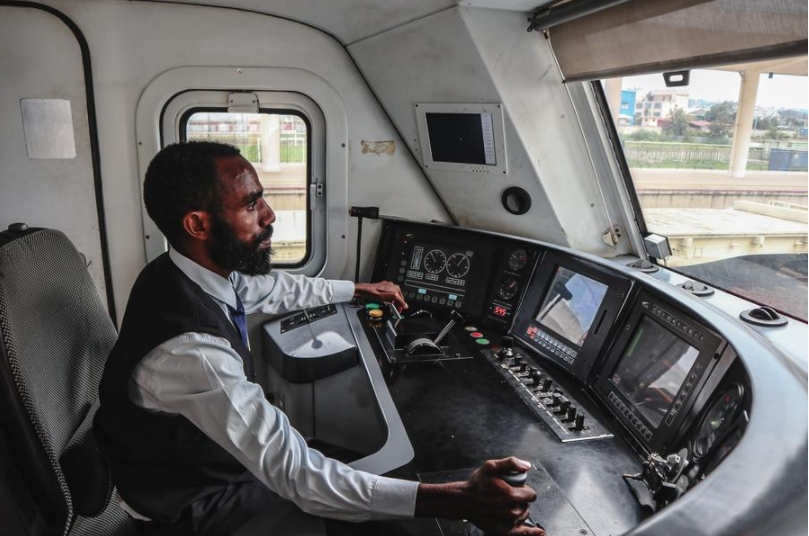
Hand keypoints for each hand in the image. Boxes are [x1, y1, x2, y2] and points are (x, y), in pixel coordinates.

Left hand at [354, 281, 407, 311]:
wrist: (366, 290)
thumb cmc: (376, 293)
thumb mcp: (390, 297)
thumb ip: (399, 301)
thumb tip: (405, 305)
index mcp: (396, 288)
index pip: (402, 298)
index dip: (401, 306)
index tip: (399, 311)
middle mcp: (392, 286)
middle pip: (398, 298)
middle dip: (397, 304)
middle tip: (395, 310)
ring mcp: (387, 287)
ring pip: (393, 297)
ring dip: (393, 303)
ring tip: (390, 307)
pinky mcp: (382, 288)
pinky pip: (388, 295)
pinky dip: (388, 300)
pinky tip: (386, 302)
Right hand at [415, 457, 543, 535]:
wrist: (463, 501)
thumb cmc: (476, 485)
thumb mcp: (490, 467)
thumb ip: (510, 463)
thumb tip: (527, 466)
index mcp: (511, 495)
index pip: (531, 494)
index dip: (525, 490)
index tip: (517, 488)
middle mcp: (512, 511)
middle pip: (527, 505)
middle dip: (521, 499)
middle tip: (506, 495)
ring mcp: (508, 523)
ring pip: (524, 515)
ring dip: (519, 510)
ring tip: (505, 504)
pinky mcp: (504, 531)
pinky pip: (523, 533)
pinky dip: (532, 532)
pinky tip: (539, 532)